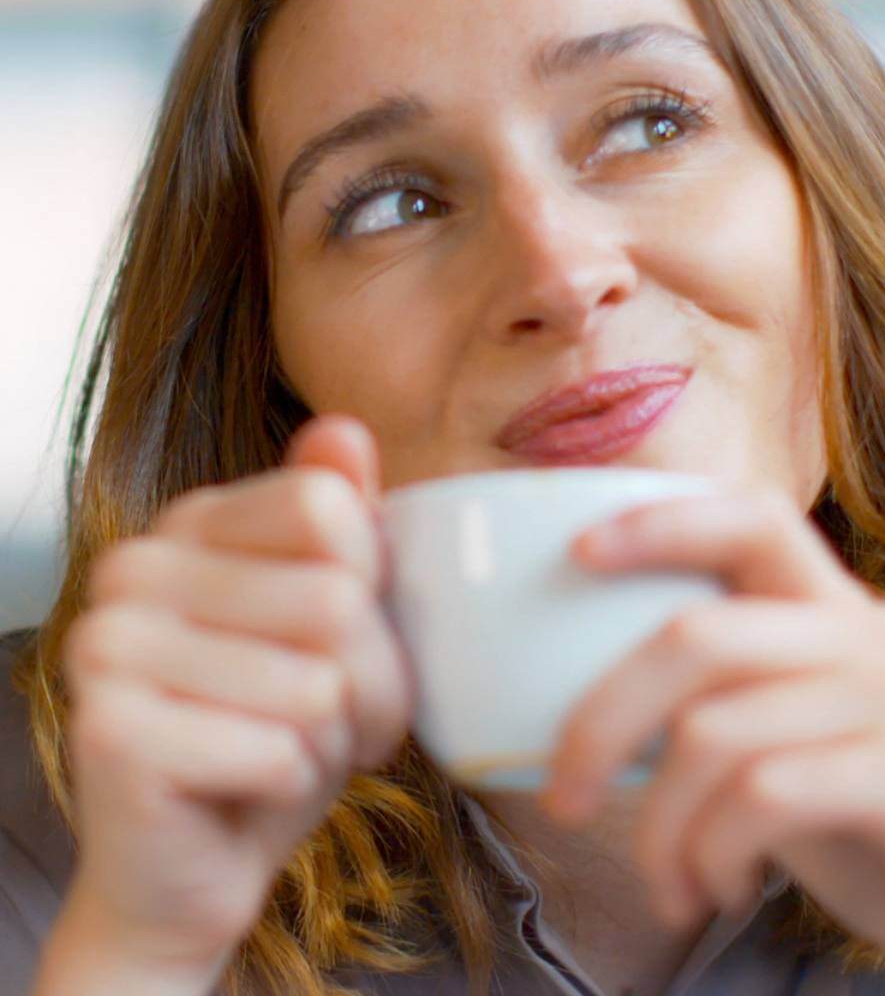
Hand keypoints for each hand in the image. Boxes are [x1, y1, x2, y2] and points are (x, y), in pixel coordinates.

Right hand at [55, 415, 412, 975]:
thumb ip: (344, 523)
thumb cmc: (278, 727)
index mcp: (194, 520)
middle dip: (364, 681)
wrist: (198, 862)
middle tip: (319, 716)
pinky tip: (245, 787)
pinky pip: (279, 752)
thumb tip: (344, 429)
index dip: (370, 590)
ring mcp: (107, 644)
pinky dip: (291, 784)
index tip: (336, 637)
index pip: (331, 509)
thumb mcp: (339, 618)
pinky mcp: (109, 731)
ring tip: (282, 749)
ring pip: (317, 684)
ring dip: (330, 738)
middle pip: (335, 600)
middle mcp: (135, 565)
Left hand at [540, 485, 884, 995]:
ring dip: (661, 826)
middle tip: (561, 794)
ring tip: (672, 881)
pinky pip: (765, 797)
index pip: (753, 518)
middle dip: (601, 717)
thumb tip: (602, 711)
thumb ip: (736, 707)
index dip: (663, 520)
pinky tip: (721, 890)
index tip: (578, 555)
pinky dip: (713, 853)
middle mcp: (873, 636)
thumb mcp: (807, 750)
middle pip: (696, 634)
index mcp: (843, 616)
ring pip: (714, 731)